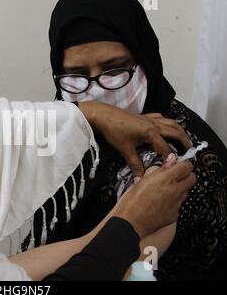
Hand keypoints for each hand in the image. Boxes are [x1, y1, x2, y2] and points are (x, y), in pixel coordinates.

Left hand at [77, 101, 192, 177]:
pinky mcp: (145, 116)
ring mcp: (150, 118)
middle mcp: (155, 124)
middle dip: (185, 141)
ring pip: (171, 123)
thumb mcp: (125, 150)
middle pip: (176, 132)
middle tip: (190, 151)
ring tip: (185, 139)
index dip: (171, 159)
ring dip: (180, 131)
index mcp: (151, 133)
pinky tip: (167, 127)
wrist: (103, 115)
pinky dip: (168, 123)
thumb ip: (134, 165)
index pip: (166, 148)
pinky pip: (162, 118)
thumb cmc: (114, 131)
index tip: (176, 167)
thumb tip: (140, 179)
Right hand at [113, 154, 195, 237]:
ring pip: (186, 191)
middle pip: (192, 178)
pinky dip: (173, 201)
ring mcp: (176, 204)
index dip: (183, 163)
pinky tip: (161, 201)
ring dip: (179, 188)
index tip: (178, 163)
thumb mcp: (142, 180)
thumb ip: (159, 169)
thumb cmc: (132, 202)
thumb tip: (170, 161)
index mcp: (165, 180)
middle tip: (176, 174)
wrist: (131, 222)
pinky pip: (179, 203)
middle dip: (186, 174)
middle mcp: (174, 191)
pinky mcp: (175, 214)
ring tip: (164, 189)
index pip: (186, 166)